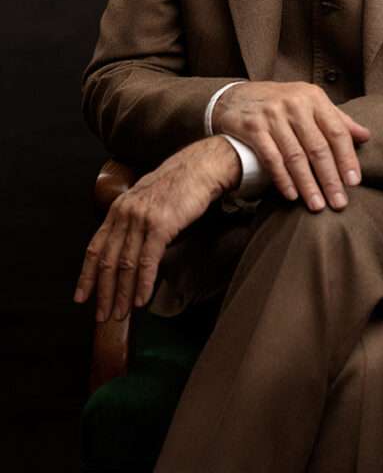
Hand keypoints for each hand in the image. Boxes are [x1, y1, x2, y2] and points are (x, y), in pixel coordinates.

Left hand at [74, 136, 240, 321]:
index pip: (95, 247)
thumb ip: (131, 221)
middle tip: (102, 316)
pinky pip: (148, 261)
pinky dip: (143, 284)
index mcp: (118, 209)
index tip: (81, 297)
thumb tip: (126, 250)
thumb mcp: (144, 199)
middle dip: (103, 292)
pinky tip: (141, 300)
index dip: (87, 275)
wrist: (199, 168)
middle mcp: (125, 214)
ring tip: (120, 314)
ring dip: (122, 293)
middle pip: (108, 260)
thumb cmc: (176, 185)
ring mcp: (142, 219)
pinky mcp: (161, 225)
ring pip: (126, 264)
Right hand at [213, 81, 370, 211]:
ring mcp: (272, 115)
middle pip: (318, 147)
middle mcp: (295, 103)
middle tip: (339, 203)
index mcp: (314, 97)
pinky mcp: (253, 127)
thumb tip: (365, 136)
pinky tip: (292, 195)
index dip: (347, 159)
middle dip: (330, 179)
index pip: (336, 131)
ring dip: (308, 184)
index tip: (355, 183)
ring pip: (295, 156)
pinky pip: (271, 158)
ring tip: (317, 205)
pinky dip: (283, 179)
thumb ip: (336, 120)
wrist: (236, 97)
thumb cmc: (280, 103)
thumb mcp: (309, 104)